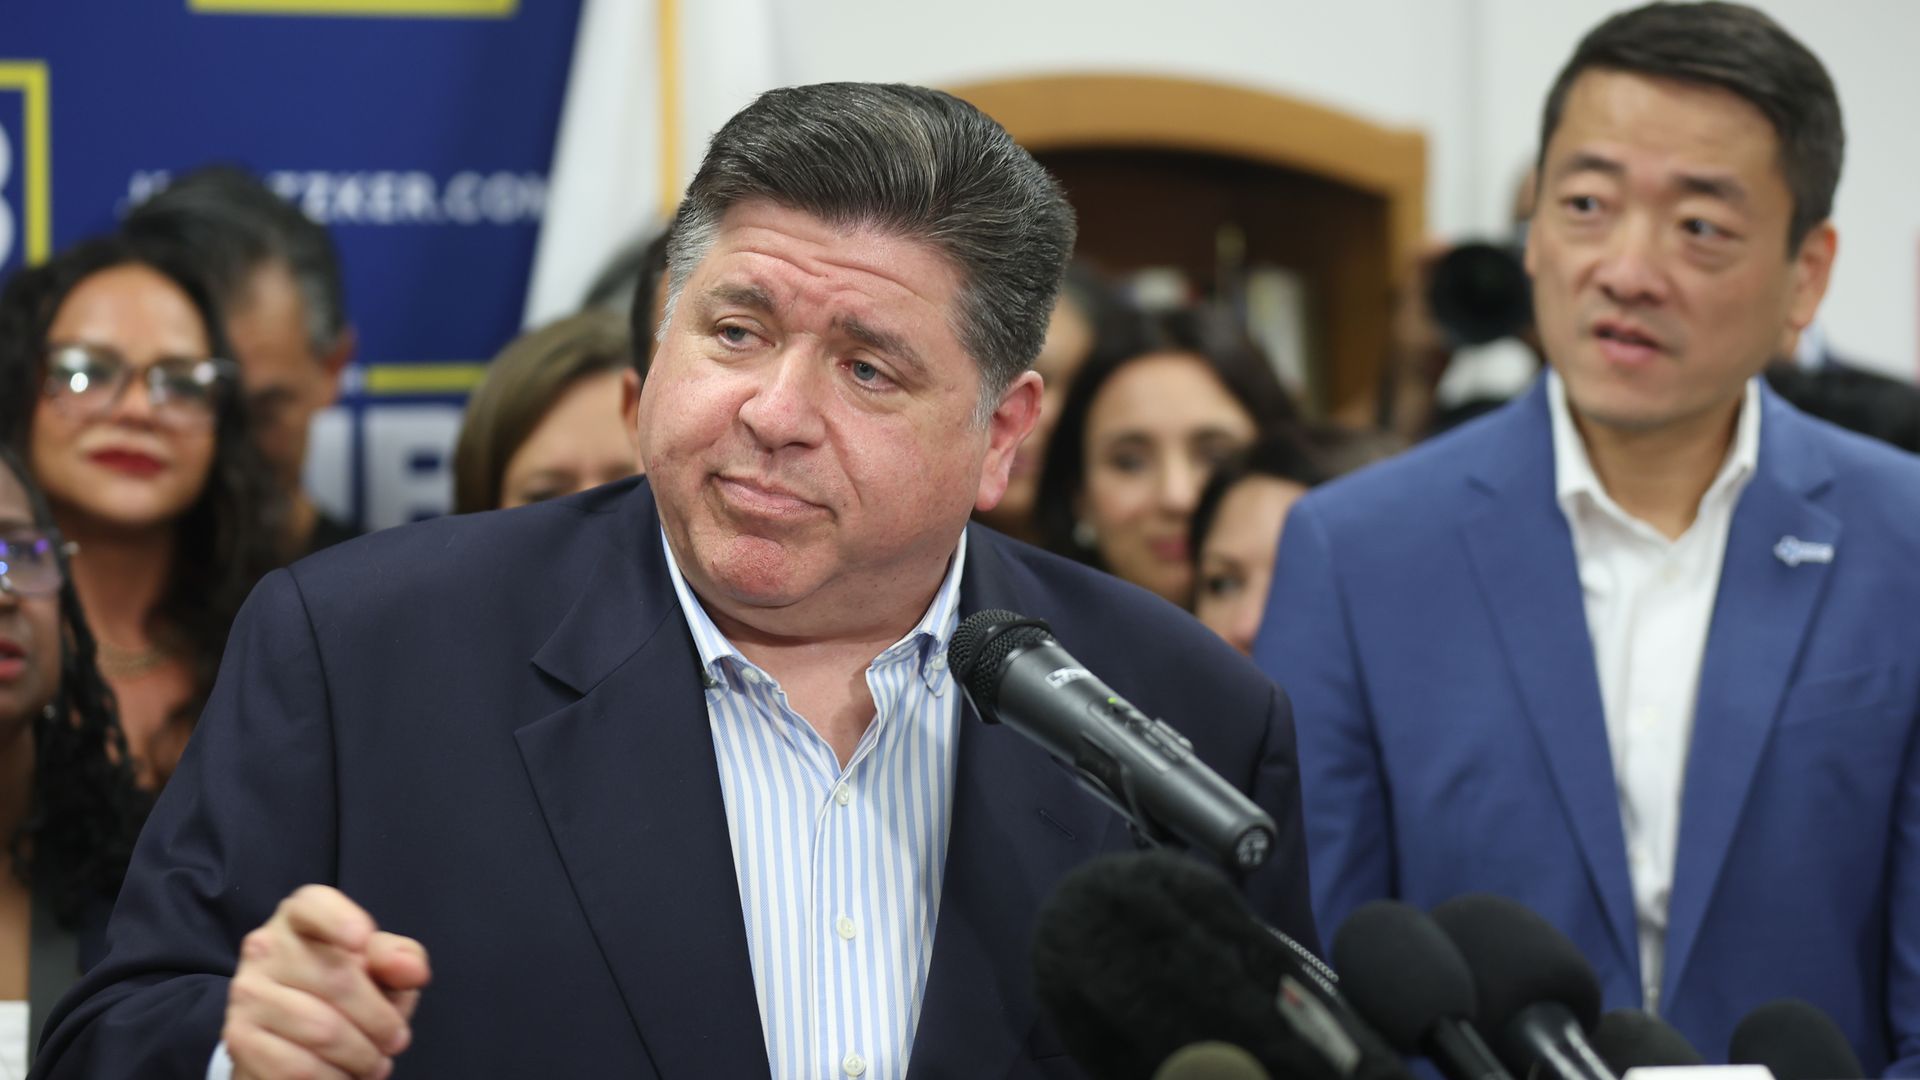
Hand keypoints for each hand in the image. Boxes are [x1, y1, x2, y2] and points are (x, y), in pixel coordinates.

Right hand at [224, 885, 431, 1079]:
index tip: (362, 941)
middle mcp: (265, 947)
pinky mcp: (239, 1037)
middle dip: (380, 1020)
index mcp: (300, 917)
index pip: (313, 906)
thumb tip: (411, 970)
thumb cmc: (345, 990)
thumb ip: (400, 959)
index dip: (338, 920)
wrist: (290, 1038)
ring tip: (375, 1063)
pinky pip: (296, 1066)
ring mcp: (247, 992)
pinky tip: (342, 1076)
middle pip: (336, 979)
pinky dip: (331, 1078)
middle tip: (396, 1040)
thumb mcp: (380, 968)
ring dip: (360, 1056)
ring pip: (321, 1029)